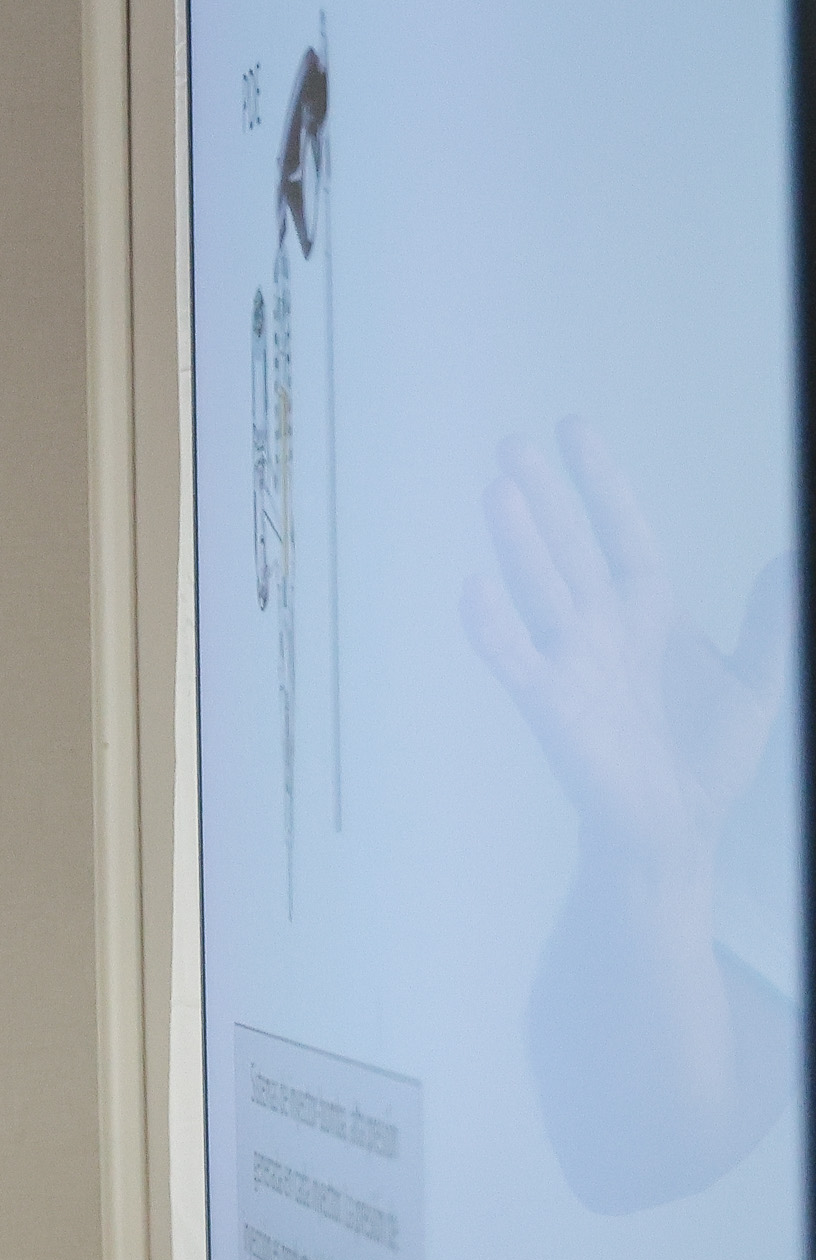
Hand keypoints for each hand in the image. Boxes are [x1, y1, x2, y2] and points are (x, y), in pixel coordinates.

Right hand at [462, 419, 789, 874]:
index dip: (600, 480)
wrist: (675, 830)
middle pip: (568, 545)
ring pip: (540, 587)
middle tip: (511, 444)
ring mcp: (573, 662)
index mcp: (649, 611)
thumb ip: (771, 621)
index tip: (574, 429)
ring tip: (499, 491)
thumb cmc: (706, 760)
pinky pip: (515, 657)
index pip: (620, 529)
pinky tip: (475, 586)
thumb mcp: (759, 682)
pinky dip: (492, 624)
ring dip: (519, 541)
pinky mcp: (552, 704)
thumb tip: (789, 557)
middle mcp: (603, 626)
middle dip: (541, 494)